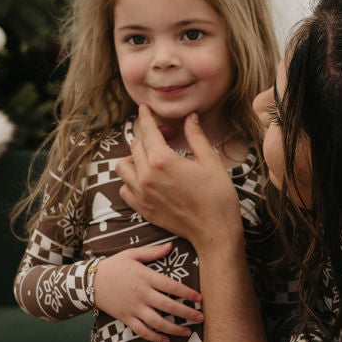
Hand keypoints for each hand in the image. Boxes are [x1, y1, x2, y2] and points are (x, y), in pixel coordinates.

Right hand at [93, 241, 202, 341]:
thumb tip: (171, 246)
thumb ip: (153, 252)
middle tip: (201, 318)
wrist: (90, 281)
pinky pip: (142, 331)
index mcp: (146, 277)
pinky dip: (154, 337)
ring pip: (157, 323)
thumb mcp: (132, 254)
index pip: (172, 287)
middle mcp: (142, 294)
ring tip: (188, 332)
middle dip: (187, 314)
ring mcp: (134, 308)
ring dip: (175, 329)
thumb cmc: (114, 266)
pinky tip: (166, 339)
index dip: (188, 294)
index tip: (200, 299)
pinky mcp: (126, 318)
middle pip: (169, 307)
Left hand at [115, 108, 242, 249]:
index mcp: (163, 160)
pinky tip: (146, 179)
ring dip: (134, 157)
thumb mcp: (210, 161)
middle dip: (148, 135)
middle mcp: (146, 176)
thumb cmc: (217, 196)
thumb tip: (191, 117)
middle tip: (166, 136)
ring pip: (123, 166)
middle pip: (135, 145)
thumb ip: (196, 136)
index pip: (148, 130)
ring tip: (151, 157)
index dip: (146, 117)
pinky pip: (125, 189)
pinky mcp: (142, 209)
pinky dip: (131, 180)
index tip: (144, 109)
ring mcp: (142, 194)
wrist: (215, 231)